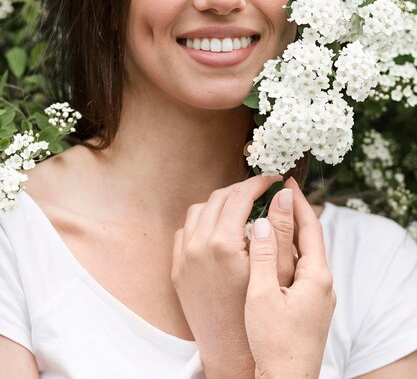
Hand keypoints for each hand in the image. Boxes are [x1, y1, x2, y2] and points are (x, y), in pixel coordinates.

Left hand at [171, 174, 279, 378]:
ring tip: (240, 208)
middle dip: (241, 190)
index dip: (259, 183)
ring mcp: (184, 257)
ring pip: (199, 210)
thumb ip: (280, 228)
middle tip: (260, 191)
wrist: (233, 353)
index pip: (241, 195)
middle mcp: (198, 246)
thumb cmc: (262, 315)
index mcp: (224, 244)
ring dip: (220, 204)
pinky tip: (218, 229)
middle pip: (219, 198)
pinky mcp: (177, 269)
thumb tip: (284, 194)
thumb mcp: (277, 270)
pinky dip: (202, 223)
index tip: (273, 179)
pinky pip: (185, 231)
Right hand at [245, 177, 335, 378]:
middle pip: (309, 238)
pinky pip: (299, 268)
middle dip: (293, 213)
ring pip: (303, 254)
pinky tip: (268, 252)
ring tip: (268, 214)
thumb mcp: (263, 293)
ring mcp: (317, 296)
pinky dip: (285, 252)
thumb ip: (265, 253)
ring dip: (288, 232)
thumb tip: (267, 217)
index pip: (311, 227)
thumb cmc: (274, 343)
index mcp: (316, 276)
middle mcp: (322, 283)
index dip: (297, 202)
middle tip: (273, 193)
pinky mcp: (309, 306)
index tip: (284, 180)